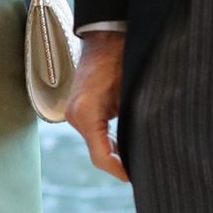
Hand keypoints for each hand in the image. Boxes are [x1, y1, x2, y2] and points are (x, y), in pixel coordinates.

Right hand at [66, 31, 128, 181]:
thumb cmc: (121, 58)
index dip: (117, 169)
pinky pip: (91, 132)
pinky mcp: (76, 107)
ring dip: (111, 151)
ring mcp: (73, 111)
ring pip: (93, 143)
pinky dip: (105, 139)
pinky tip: (120, 143)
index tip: (131, 175)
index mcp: (87, 112)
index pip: (101, 155)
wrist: (105, 36)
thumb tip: (139, 147)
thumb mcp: (130, 94)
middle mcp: (75, 115)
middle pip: (96, 152)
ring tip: (131, 158)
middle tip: (136, 168)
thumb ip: (130, 123)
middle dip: (116, 162)